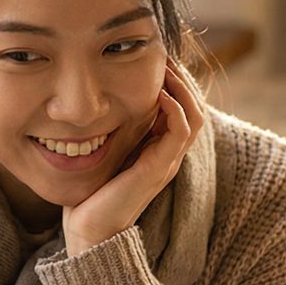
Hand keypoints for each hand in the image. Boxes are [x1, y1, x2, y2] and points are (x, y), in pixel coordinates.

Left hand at [62, 59, 204, 256]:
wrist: (90, 231)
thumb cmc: (91, 194)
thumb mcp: (103, 152)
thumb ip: (110, 130)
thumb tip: (98, 98)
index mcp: (159, 150)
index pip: (183, 106)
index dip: (175, 81)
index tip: (155, 57)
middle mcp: (169, 155)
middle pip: (195, 105)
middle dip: (182, 77)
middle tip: (163, 53)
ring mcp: (167, 161)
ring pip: (195, 114)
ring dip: (182, 87)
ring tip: (165, 66)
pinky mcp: (159, 168)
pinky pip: (181, 130)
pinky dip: (174, 107)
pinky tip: (157, 92)